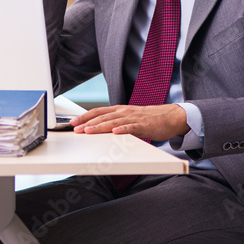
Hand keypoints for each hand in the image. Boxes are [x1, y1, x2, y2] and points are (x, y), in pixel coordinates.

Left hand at [71, 104, 189, 142]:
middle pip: (102, 116)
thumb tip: (98, 127)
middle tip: (76, 129)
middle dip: (87, 123)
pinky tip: (115, 133)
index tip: (73, 122)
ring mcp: (133, 118)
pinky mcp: (144, 125)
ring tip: (89, 131)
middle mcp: (124, 112)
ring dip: (100, 126)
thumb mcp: (128, 117)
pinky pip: (132, 128)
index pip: (98, 112)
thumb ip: (115, 121)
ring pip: (114, 122)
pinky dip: (123, 130)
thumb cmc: (148, 119)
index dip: (84, 116)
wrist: (169, 116)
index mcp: (119, 110)